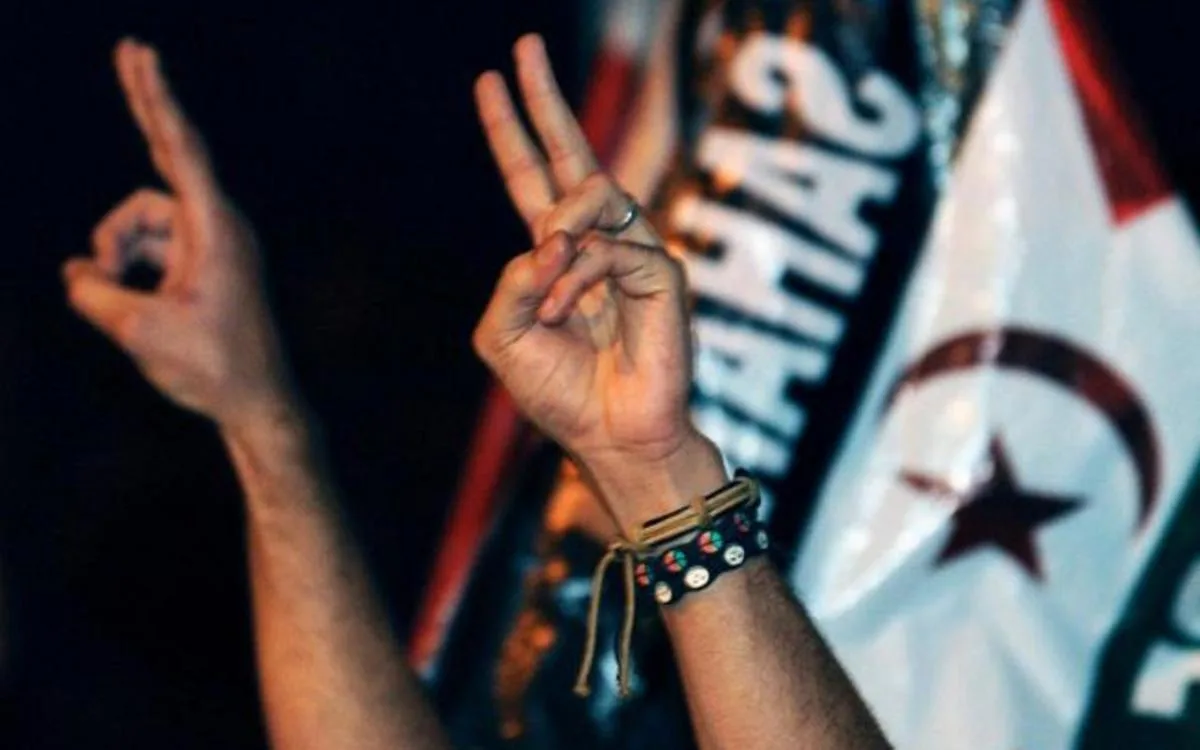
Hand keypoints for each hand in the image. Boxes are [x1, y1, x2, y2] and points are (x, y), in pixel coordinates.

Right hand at [63, 40, 294, 432]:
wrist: (257, 402)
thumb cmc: (212, 369)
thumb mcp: (140, 333)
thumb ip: (97, 295)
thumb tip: (77, 274)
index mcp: (215, 230)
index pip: (179, 150)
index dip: (155, 100)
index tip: (141, 55)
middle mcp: (218, 226)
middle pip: (169, 154)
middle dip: (146, 107)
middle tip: (132, 47)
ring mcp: (213, 244)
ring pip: (143, 220)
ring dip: (115, 249)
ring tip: (111, 295)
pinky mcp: (204, 264)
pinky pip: (153, 246)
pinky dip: (129, 266)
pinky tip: (116, 298)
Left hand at [473, 35, 723, 532]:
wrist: (611, 438)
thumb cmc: (561, 394)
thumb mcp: (505, 337)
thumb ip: (510, 283)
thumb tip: (542, 241)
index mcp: (555, 256)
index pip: (530, 179)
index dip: (510, 132)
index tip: (488, 82)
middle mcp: (594, 245)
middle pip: (572, 154)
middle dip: (547, 99)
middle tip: (526, 45)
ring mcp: (632, 254)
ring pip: (592, 196)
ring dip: (558, 236)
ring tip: (552, 290)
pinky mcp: (663, 274)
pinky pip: (615, 247)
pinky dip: (584, 277)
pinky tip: (575, 310)